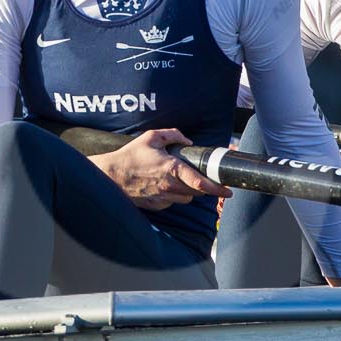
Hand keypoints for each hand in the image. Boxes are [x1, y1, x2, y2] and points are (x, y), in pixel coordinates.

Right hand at [94, 129, 230, 210]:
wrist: (112, 176)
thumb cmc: (130, 156)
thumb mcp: (151, 137)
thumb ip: (172, 135)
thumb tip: (187, 141)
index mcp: (171, 169)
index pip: (199, 182)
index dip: (216, 188)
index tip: (228, 191)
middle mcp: (169, 186)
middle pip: (196, 192)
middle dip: (203, 187)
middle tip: (205, 181)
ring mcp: (163, 198)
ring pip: (186, 199)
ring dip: (188, 191)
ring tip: (179, 180)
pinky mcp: (156, 206)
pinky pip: (172, 202)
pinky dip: (174, 196)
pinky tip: (164, 186)